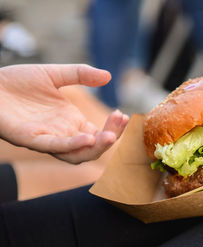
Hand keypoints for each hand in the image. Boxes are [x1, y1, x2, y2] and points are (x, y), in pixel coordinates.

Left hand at [0, 64, 128, 163]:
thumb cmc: (18, 81)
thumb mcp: (55, 74)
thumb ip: (81, 74)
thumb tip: (108, 76)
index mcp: (71, 122)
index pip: (100, 133)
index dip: (114, 128)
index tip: (123, 114)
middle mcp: (63, 134)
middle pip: (93, 148)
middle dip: (110, 138)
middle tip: (119, 122)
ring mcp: (48, 138)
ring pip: (77, 155)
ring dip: (96, 148)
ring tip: (110, 136)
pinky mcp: (31, 139)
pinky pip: (55, 147)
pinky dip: (72, 146)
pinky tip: (87, 138)